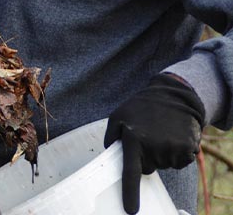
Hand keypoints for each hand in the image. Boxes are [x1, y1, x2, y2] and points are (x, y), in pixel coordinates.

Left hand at [104, 74, 204, 213]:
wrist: (173, 95)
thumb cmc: (141, 107)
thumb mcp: (118, 115)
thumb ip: (111, 136)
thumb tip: (110, 154)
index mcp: (134, 140)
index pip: (131, 172)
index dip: (130, 193)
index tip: (131, 210)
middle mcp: (154, 147)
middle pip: (148, 169)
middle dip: (146, 157)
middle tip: (148, 136)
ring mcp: (172, 148)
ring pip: (164, 165)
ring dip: (162, 153)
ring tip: (161, 132)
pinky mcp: (188, 149)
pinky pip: (180, 161)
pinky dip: (177, 152)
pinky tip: (174, 135)